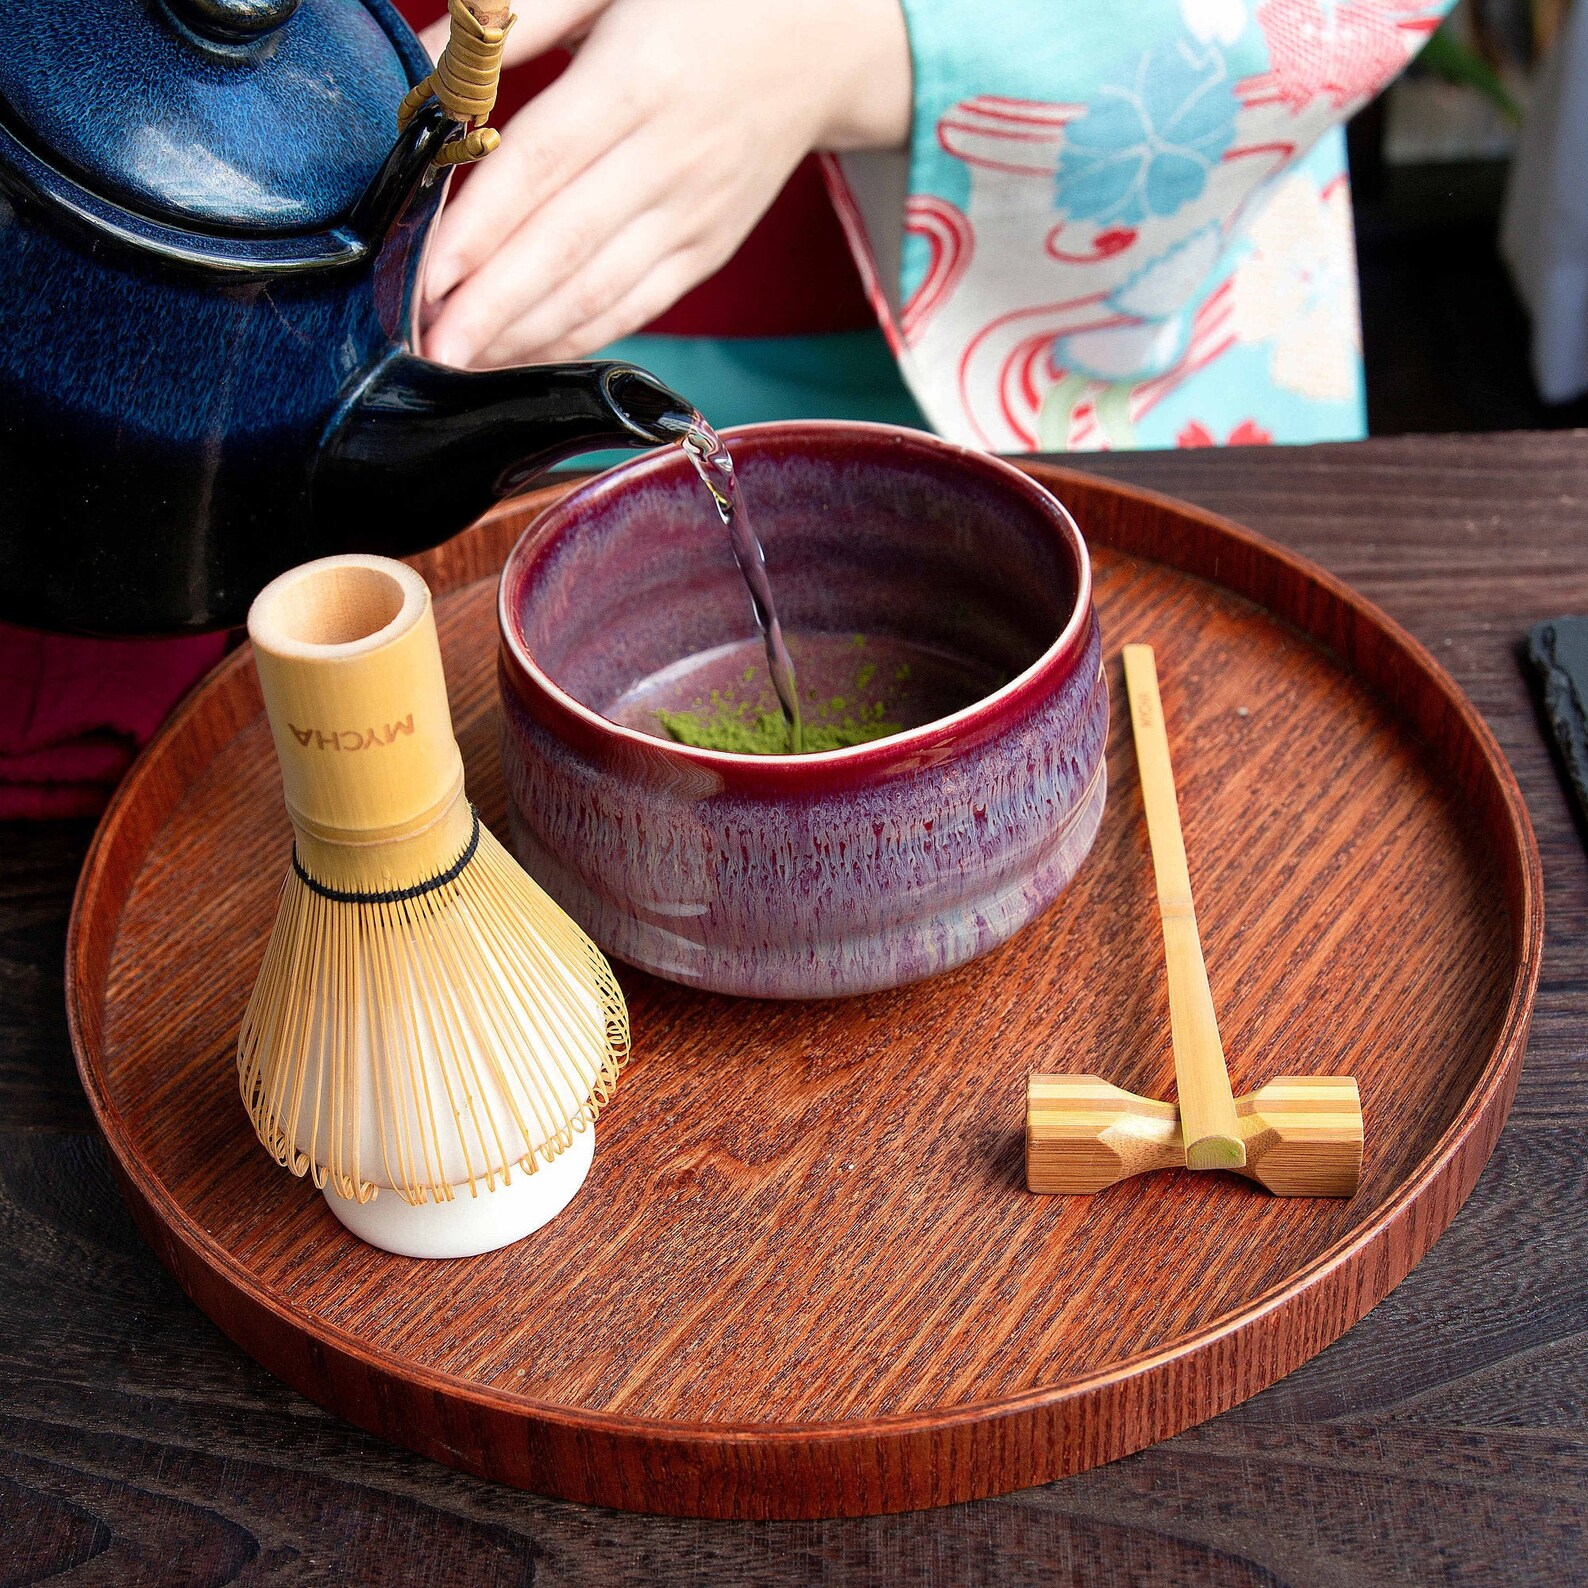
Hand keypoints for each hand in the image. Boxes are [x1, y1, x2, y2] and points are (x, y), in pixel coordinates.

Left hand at [419, 0, 910, 369]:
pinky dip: (578, 338)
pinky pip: (636, 306)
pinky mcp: (708, 250)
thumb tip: (423, 72)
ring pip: (600, 291)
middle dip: (491, 306)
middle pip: (565, 246)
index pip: (542, 166)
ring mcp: (695, 215)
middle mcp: (671, 159)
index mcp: (640, 79)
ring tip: (460, 363)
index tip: (423, 272)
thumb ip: (514, 17)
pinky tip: (524, 355)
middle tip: (426, 346)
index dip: (479, 227)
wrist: (824, 41)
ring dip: (526, 336)